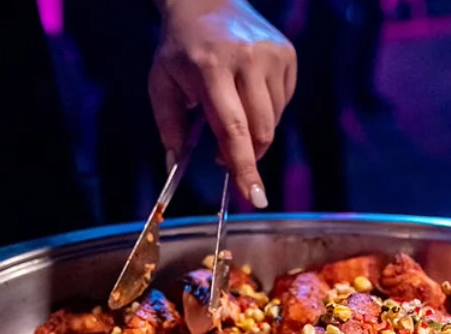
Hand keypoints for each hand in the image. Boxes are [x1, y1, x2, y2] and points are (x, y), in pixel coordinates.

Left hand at [149, 0, 296, 207]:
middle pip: (261, 131)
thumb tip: (174, 169)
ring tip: (232, 108)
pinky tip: (247, 91)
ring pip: (274, 121)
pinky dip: (266, 110)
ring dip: (254, 131)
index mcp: (212, 67)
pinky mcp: (288, 54)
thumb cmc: (181, 49)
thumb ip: (169, 128)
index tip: (254, 197)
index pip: (233, 129)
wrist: (207, 1)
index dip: (244, 167)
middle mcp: (248, 59)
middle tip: (225, 158)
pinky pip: (283, 103)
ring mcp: (273, 55)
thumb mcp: (162, 83)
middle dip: (247, 155)